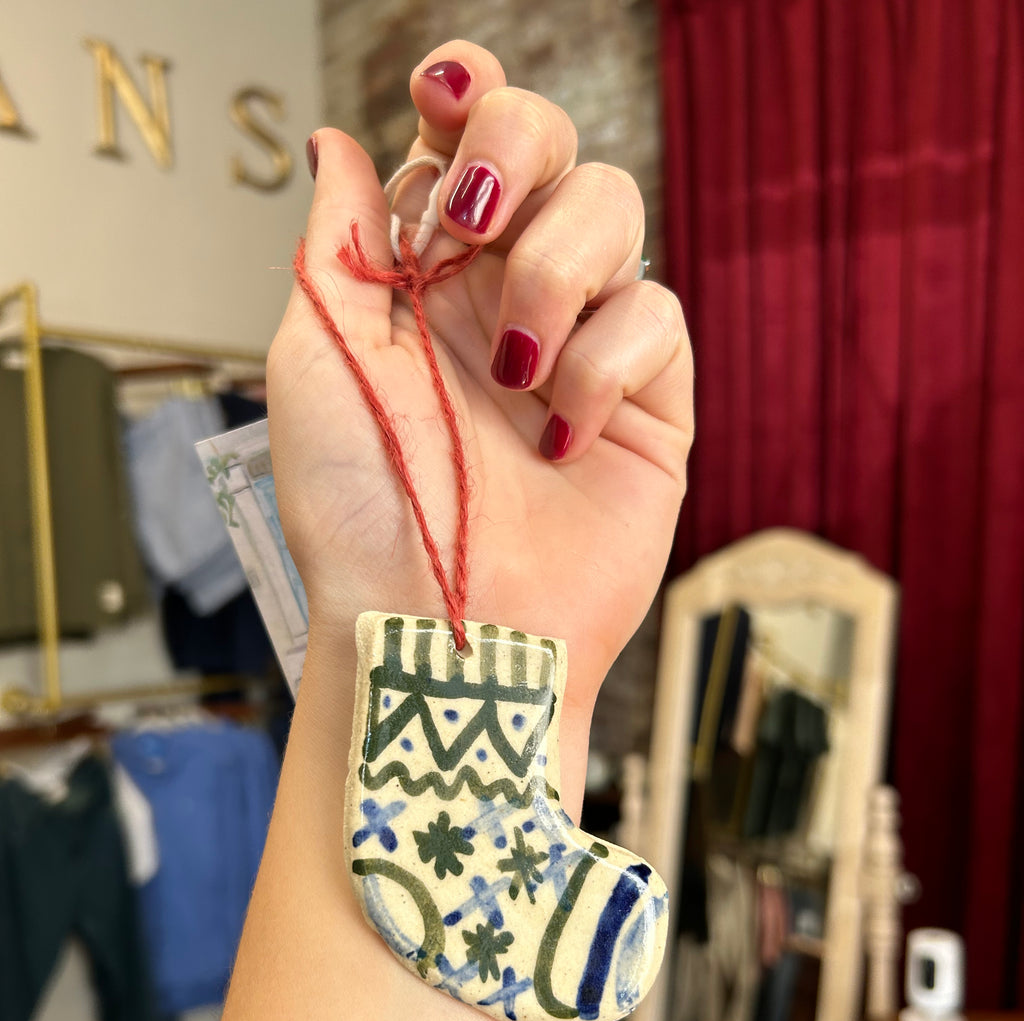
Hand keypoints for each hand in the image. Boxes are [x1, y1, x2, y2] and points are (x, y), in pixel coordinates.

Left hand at [267, 39, 692, 718]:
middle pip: (552, 144)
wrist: (435, 627)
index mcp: (423, 279)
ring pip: (615, 211)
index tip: (445, 94)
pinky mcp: (648, 404)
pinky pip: (657, 317)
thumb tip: (338, 142)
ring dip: (555, 270)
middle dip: (519, 147)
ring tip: (513, 365)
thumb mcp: (318, 362)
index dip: (467, 96)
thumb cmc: (362, 512)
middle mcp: (505, 298)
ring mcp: (579, 346)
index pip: (461, 146)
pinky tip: (561, 436)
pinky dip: (604, 365)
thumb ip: (337, 243)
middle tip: (476, 216)